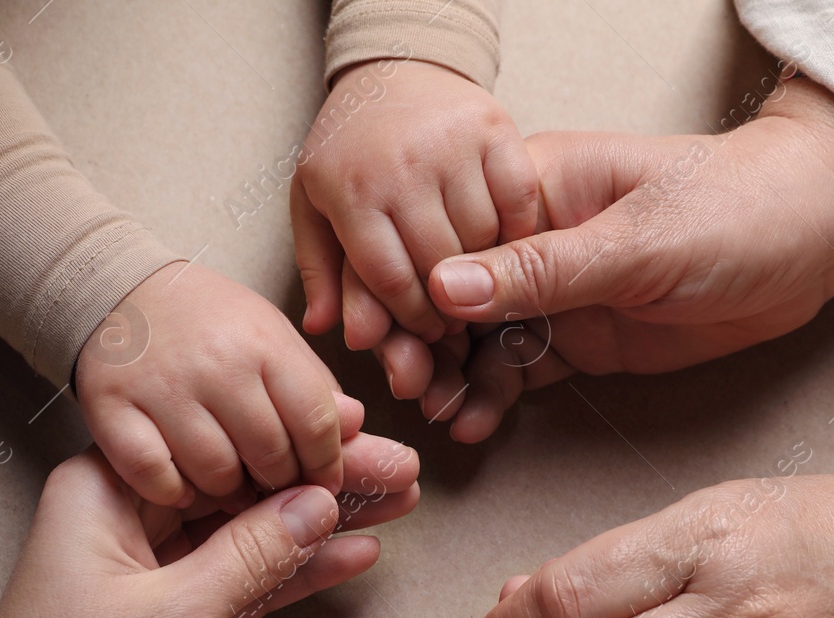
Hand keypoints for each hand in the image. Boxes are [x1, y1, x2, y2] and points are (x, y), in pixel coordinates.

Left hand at [0, 420, 418, 617]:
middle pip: (245, 485)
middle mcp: (129, 517)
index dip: (297, 438)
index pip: (220, 446)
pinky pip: (246, 582)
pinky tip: (354, 554)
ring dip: (322, 524)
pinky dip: (296, 573)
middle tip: (403, 473)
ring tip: (400, 506)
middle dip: (324, 480)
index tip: (366, 433)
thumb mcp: (169, 614)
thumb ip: (250, 555)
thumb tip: (319, 501)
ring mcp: (154, 569)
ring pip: (253, 534)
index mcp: (106, 488)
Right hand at [77, 262, 345, 505]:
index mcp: (263, 344)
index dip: (327, 464)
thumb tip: (355, 428)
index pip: (316, 423)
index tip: (325, 482)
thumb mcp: (271, 337)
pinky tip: (183, 482)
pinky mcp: (111, 409)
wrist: (121, 290)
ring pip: (216, 475)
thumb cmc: (210, 322)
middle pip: (270, 456)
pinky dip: (173, 490)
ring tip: (232, 485)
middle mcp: (215, 365)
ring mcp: (160, 389)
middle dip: (281, 484)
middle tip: (275, 488)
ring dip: (229, 492)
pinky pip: (156, 477)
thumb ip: (313, 386)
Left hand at [292, 57, 537, 377]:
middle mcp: (401, 166)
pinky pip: (519, 200)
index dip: (413, 318)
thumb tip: (324, 327)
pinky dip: (519, 230)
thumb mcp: (314, 206)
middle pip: (440, 266)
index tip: (425, 331)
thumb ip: (319, 270)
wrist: (391, 69)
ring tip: (476, 278)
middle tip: (454, 314)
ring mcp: (451, 143)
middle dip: (448, 304)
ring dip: (485, 269)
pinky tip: (504, 241)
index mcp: (351, 191)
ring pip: (484, 239)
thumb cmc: (349, 150)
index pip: (391, 282)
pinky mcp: (494, 126)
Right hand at [428, 78, 833, 441]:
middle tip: (409, 385)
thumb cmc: (739, 205)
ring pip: (479, 339)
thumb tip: (447, 283)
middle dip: (423, 340)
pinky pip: (521, 370)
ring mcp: (557, 292)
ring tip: (442, 414)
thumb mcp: (639, 239)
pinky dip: (493, 396)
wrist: (820, 238)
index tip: (385, 332)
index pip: (447, 236)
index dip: (408, 284)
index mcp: (535, 187)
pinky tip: (473, 422)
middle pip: (450, 293)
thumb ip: (543, 269)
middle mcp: (534, 239)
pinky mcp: (583, 336)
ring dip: (454, 375)